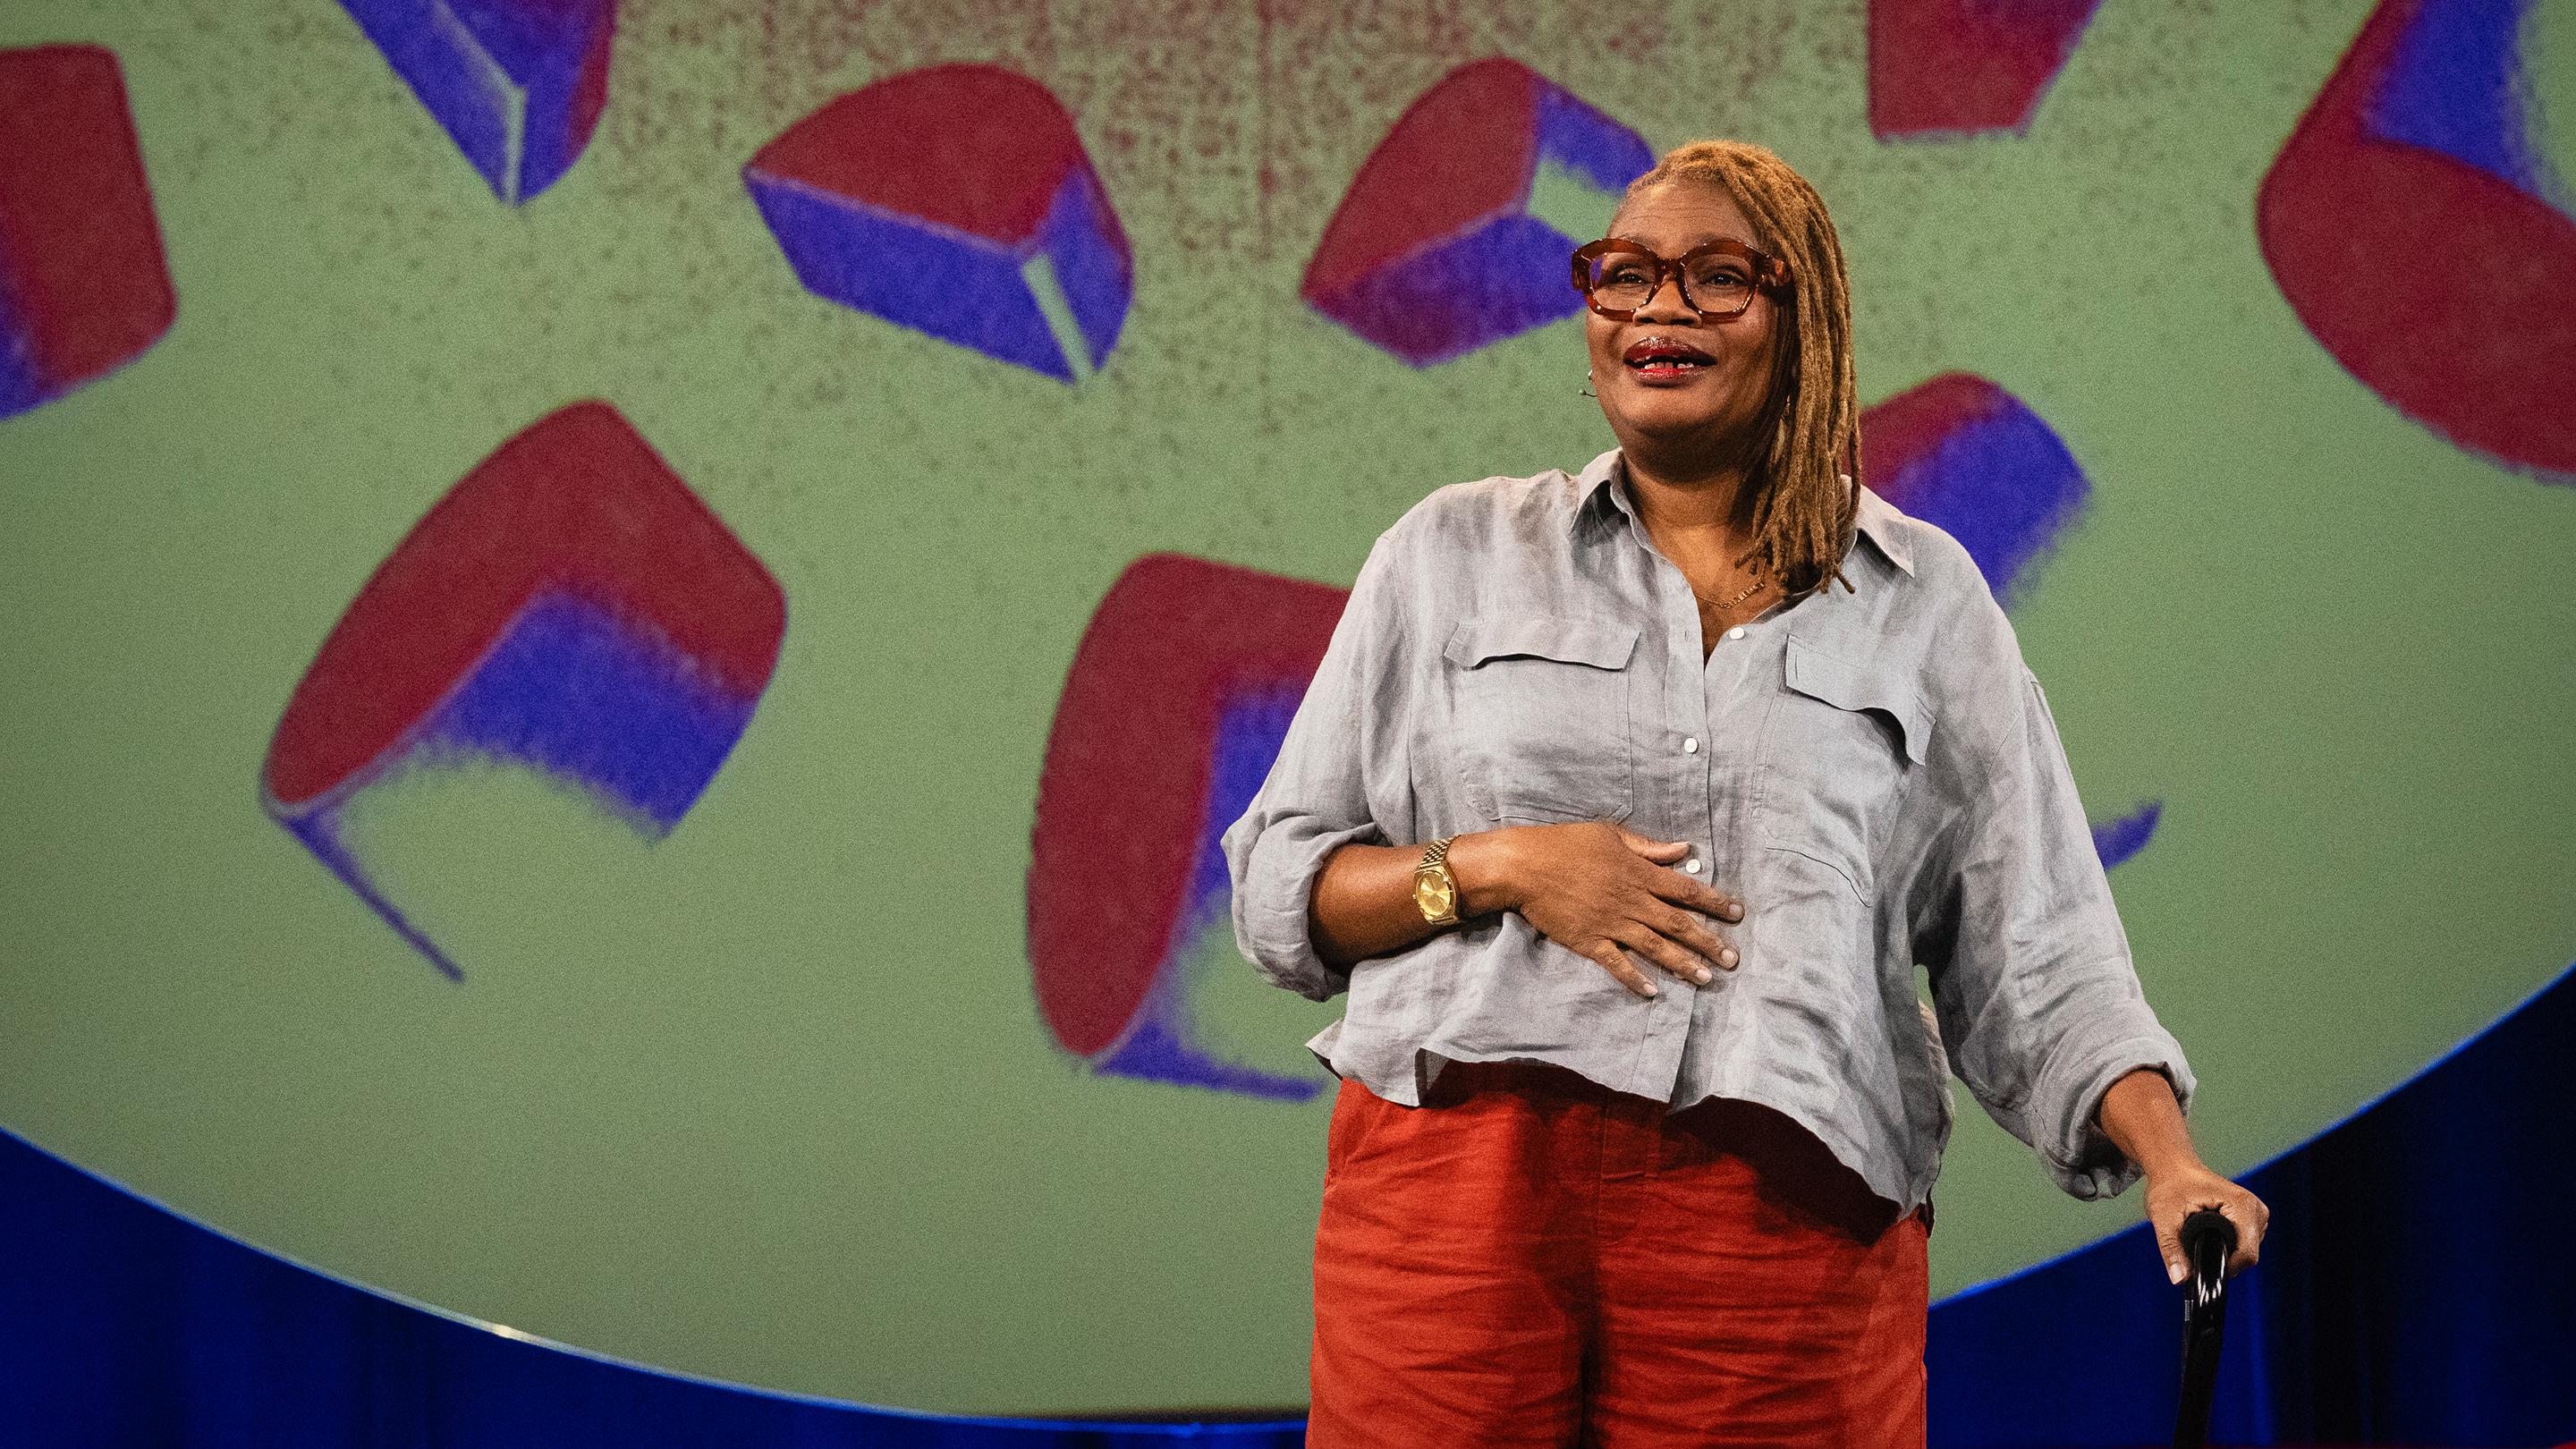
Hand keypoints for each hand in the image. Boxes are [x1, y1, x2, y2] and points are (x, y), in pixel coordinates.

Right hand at [1480, 821, 1743, 998]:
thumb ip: (1649, 847)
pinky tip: (1653, 992)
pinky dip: (1635, 978)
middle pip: (1678, 923)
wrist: (1523, 866)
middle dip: (1709, 942)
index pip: (1686, 889)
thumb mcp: (1610, 835)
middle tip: (1733, 959)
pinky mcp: (1589, 942)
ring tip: (1706, 979)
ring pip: (1655, 947)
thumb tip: (1684, 850)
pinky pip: (1617, 963)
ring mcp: (1611, 923)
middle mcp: (1631, 901)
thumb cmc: (1565, 844)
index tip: (1737, 914)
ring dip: (1683, 964)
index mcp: (1638, 873)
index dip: (1714, 902)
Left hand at [2144, 1165, 2267, 1283]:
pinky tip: (2210, 1233)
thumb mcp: (2163, 1218)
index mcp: (2242, 1205)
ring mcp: (2257, 1213)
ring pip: (2246, 1251)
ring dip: (2223, 1250)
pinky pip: (2245, 1243)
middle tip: (2193, 1240)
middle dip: (2220, 1256)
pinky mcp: (2253, 1218)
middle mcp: (2256, 1209)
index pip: (2246, 1254)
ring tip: (2200, 1232)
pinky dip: (2227, 1244)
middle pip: (2247, 1255)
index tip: (2199, 1262)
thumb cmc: (2170, 1185)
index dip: (2223, 1265)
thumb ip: (2171, 1249)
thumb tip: (2179, 1278)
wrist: (2174, 1167)